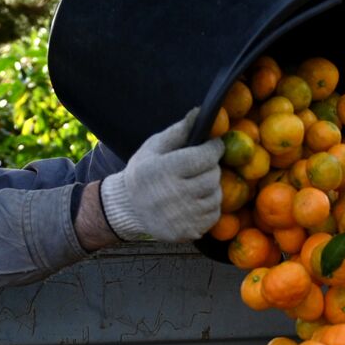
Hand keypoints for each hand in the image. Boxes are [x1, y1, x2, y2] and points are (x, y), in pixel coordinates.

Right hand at [99, 109, 224, 241]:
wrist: (128, 208)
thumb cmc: (142, 172)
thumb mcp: (154, 147)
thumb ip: (179, 131)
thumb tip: (201, 112)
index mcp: (164, 170)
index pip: (205, 156)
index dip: (214, 148)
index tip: (213, 146)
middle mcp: (174, 195)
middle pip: (213, 177)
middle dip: (211, 168)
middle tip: (201, 166)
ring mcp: (183, 217)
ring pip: (216, 196)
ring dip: (212, 187)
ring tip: (196, 183)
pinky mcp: (189, 232)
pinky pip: (213, 215)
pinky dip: (209, 206)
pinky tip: (194, 200)